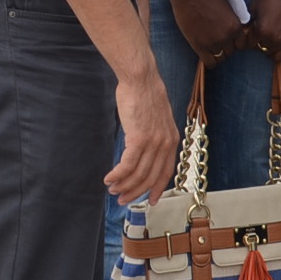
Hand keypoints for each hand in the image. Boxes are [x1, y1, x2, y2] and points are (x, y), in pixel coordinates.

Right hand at [107, 66, 180, 206]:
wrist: (141, 80)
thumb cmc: (144, 95)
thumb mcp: (156, 118)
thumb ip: (154, 136)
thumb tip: (142, 150)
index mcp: (172, 140)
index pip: (166, 172)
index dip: (157, 188)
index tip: (150, 200)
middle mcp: (165, 144)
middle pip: (150, 177)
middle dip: (135, 191)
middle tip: (122, 199)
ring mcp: (153, 142)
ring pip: (138, 174)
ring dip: (123, 185)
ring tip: (112, 189)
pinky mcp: (139, 139)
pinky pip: (127, 165)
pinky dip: (117, 175)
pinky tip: (109, 178)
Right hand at [165, 0, 245, 62]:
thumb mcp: (227, 8)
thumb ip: (232, 22)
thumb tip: (233, 34)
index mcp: (236, 25)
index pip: (241, 44)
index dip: (234, 42)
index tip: (227, 40)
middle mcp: (227, 35)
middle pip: (231, 52)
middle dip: (225, 47)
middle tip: (215, 40)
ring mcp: (213, 42)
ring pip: (221, 58)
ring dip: (216, 54)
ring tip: (209, 45)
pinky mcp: (199, 45)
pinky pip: (210, 63)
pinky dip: (209, 60)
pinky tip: (204, 53)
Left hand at [244, 0, 280, 58]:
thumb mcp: (254, 6)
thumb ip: (248, 22)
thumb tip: (243, 31)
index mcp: (262, 30)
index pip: (248, 44)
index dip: (246, 38)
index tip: (247, 33)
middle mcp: (274, 38)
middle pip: (259, 49)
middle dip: (256, 42)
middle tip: (257, 33)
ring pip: (271, 53)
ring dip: (267, 47)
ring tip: (266, 36)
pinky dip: (277, 50)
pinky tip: (275, 40)